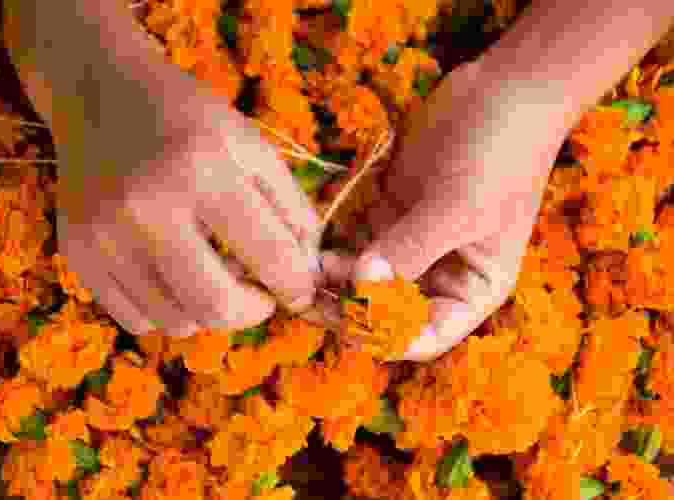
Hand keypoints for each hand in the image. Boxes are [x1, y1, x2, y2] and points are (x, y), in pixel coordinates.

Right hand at [4, 1, 321, 336]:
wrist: (100, 94)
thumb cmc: (186, 117)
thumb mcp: (250, 143)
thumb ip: (290, 205)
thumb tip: (308, 271)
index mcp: (204, 169)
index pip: (269, 256)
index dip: (297, 286)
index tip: (299, 290)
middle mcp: (147, 206)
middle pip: (216, 307)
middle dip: (254, 312)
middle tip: (261, 296)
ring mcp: (104, 235)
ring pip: (177, 322)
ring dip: (209, 311)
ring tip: (214, 274)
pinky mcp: (77, 253)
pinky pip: (137, 320)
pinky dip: (168, 310)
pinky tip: (174, 274)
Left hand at [324, 59, 570, 360]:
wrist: (499, 90)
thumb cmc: (496, 156)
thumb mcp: (459, 208)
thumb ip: (410, 250)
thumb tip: (362, 287)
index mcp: (471, 289)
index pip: (425, 335)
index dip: (386, 337)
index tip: (347, 321)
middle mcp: (438, 275)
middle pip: (386, 313)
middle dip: (349, 311)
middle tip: (306, 300)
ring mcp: (410, 245)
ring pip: (364, 282)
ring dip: (334, 284)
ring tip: (300, 274)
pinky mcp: (388, 216)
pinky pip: (355, 245)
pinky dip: (334, 252)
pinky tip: (310, 248)